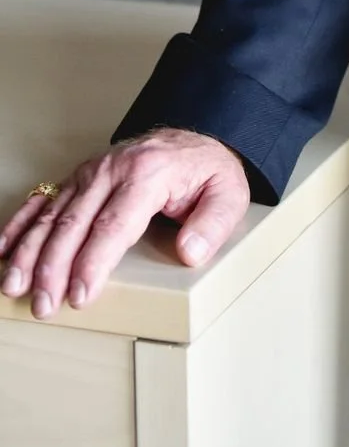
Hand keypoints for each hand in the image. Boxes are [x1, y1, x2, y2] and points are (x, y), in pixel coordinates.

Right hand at [0, 128, 249, 318]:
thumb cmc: (207, 172)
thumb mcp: (229, 194)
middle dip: (54, 267)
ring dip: (30, 252)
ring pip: (53, 213)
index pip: (114, 224)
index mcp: (148, 173)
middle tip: (45, 305)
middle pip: (75, 222)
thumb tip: (190, 252)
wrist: (194, 141)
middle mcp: (113, 169)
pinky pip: (44, 199)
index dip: (94, 262)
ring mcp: (92, 171)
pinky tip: (3, 250)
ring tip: (14, 286)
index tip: (80, 295)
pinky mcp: (79, 177)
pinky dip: (20, 224)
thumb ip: (213, 224)